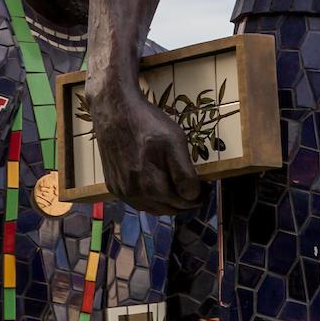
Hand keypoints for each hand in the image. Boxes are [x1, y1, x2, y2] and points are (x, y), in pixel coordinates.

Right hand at [91, 83, 205, 213]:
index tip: (206, 186)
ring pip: (154, 209)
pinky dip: (151, 199)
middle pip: (170, 209)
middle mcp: (136, 194)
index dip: (200, 195)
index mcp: (152, 186)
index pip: (185, 202)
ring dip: (169, 203)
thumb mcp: (175, 142)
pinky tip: (157, 186)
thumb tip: (192, 195)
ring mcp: (123, 192)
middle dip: (185, 201)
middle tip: (195, 188)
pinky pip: (138, 202)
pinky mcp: (113, 187)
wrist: (115, 112)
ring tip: (178, 189)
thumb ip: (184, 173)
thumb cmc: (148, 124)